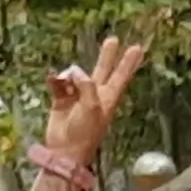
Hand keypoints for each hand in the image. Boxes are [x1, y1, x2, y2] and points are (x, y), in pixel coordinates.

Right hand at [36, 36, 148, 171]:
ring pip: (75, 75)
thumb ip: (86, 84)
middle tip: (112, 39)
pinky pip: (58, 83)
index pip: (120, 76)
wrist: (65, 150)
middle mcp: (94, 95)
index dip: (128, 63)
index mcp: (108, 98)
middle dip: (107, 55)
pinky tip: (54, 80)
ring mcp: (77, 96)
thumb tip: (74, 71)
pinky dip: (55, 81)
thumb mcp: (92, 106)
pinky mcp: (61, 100)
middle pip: (102, 70)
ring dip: (70, 75)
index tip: (137, 49)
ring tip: (66, 81)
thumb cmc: (84, 133)